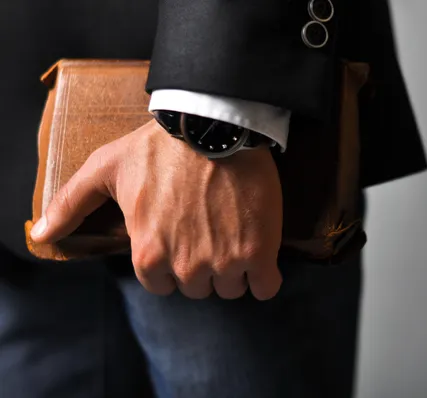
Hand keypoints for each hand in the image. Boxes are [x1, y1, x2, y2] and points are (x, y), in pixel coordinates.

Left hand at [30, 120, 283, 299]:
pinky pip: (265, 287)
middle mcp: (186, 266)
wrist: (214, 127)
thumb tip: (40, 236)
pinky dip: (264, 276)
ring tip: (235, 235)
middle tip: (210, 231)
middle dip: (204, 266)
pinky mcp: (259, 253)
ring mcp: (224, 262)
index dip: (174, 262)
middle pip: (198, 288)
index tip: (184, 238)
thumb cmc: (159, 148)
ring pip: (231, 288)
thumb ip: (71, 203)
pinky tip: (260, 255)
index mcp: (148, 254)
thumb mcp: (106, 168)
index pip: (163, 284)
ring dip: (234, 269)